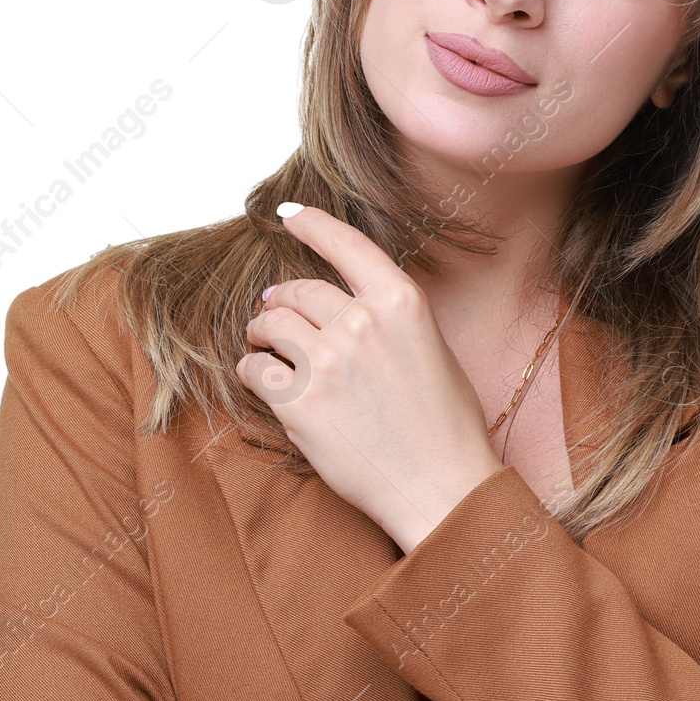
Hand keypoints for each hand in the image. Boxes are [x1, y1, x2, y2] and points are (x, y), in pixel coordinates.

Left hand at [238, 203, 504, 552]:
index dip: (312, 223)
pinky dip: (254, 372)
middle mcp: (363, 323)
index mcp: (401, 302)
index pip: (346, 244)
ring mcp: (328, 361)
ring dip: (262, 333)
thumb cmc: (445, 423)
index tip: (288, 214)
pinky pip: (254, 369)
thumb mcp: (432, 346)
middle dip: (280, 299)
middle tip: (274, 312)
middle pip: (298, 289)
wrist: (441, 486)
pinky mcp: (299, 402)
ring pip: (270, 323)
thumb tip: (342, 301)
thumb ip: (389, 316)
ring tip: (266, 345)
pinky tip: (268, 382)